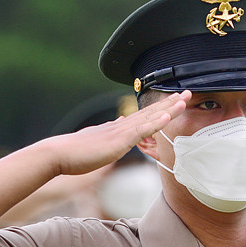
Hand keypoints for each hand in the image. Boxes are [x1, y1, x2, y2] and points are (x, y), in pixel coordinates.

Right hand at [50, 91, 190, 175]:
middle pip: (151, 111)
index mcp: (117, 127)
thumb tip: (120, 122)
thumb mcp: (96, 140)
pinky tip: (168, 116)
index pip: (144, 115)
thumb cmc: (74, 152)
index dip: (161, 107)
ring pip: (150, 117)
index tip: (174, 101)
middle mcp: (121, 126)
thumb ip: (109, 131)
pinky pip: (141, 130)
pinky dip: (156, 122)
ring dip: (169, 108)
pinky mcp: (118, 141)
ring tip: (184, 99)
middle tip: (187, 92)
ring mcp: (121, 132)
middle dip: (170, 102)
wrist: (58, 154)